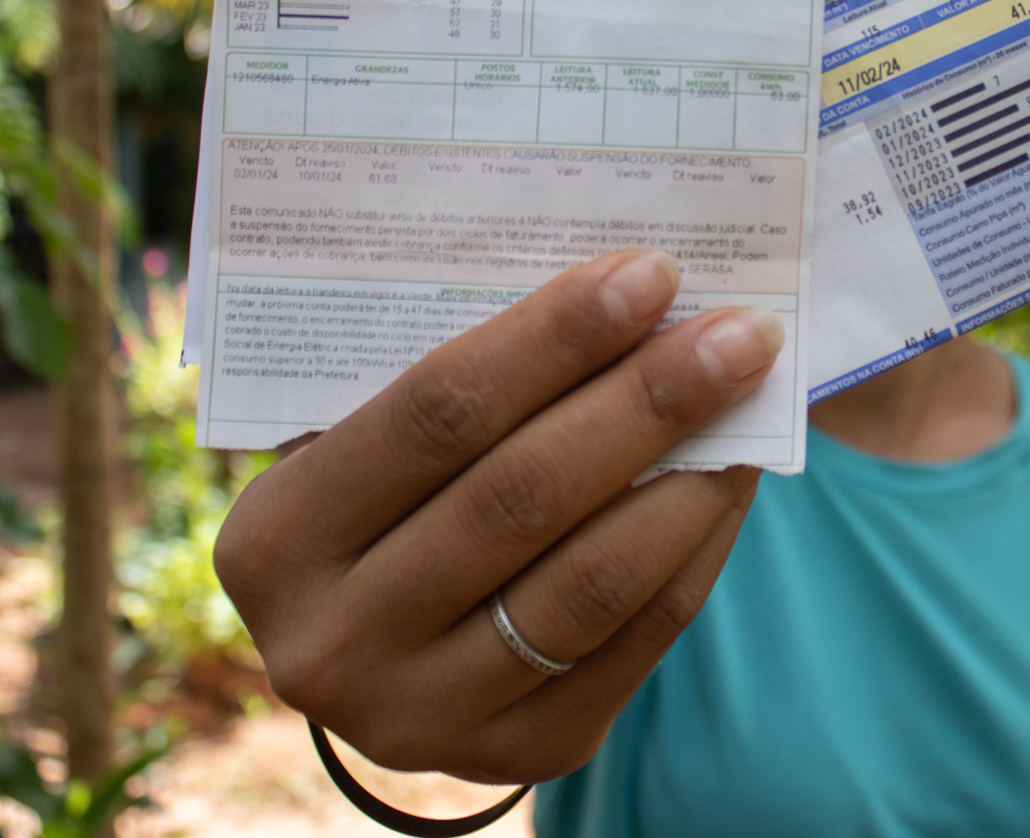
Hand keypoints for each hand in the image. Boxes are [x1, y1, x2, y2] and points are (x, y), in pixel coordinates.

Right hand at [213, 250, 775, 783]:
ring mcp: (428, 716)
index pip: (435, 415)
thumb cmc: (393, 499)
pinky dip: (700, 546)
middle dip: (646, 400)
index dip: (553, 340)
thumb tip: (624, 292)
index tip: (650, 276)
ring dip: (690, 475)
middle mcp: (336, 644)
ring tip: (752, 397)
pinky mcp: (525, 753)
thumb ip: (460, 383)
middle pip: (522, 497)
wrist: (384, 654)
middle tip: (737, 331)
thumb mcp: (369, 443)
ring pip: (591, 581)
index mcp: (276, 539)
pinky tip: (733, 477)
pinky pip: (640, 639)